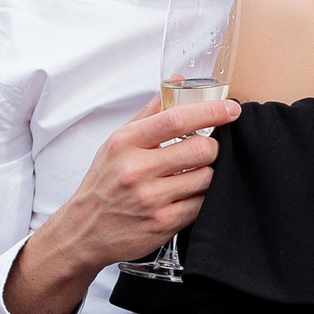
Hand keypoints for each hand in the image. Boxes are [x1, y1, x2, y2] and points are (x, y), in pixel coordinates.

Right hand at [3, 92, 238, 313]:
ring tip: (191, 176)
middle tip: (204, 151)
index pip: (176, 119)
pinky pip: (201, 204)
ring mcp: (150, 199)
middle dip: (211, 148)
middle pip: (200, 149)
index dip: (210, 111)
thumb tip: (177, 81)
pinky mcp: (163, 224)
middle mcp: (136, 170)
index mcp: (125, 143)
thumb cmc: (103, 184)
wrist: (83, 232)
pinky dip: (201, 198)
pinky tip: (187, 196)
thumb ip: (150, 112)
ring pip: (206, 177)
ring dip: (207, 174)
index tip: (230, 109)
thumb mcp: (117, 143)